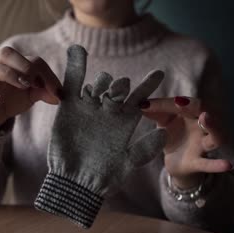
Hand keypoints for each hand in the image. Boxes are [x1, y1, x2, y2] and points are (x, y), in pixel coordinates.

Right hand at [0, 46, 61, 127]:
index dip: (46, 74)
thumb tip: (59, 95)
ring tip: (23, 86)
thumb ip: (46, 92)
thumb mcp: (33, 94)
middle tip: (35, 82)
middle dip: (24, 65)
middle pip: (6, 53)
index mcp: (15, 64)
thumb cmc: (14, 97)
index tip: (57, 91)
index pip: (33, 60)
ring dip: (8, 74)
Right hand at [34, 45, 166, 227]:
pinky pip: (73, 83)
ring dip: (103, 81)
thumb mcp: (127, 164)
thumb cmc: (104, 176)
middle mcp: (108, 111)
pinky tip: (77, 50)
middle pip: (118, 88)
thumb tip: (163, 134)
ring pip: (98, 84)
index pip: (139, 98)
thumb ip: (144, 150)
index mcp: (124, 121)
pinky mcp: (70, 107)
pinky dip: (75, 67)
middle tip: (121, 89)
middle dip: (121, 86)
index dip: (148, 85)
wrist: (74, 182)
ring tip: (103, 88)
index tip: (159, 72)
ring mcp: (89, 108)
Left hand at [141, 97, 231, 188]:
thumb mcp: (162, 123)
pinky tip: (228, 165)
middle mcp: (200, 127)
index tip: (145, 104)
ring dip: (211, 126)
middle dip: (192, 106)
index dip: (165, 103)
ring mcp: (202, 145)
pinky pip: (209, 164)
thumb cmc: (172, 136)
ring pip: (214, 136)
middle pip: (203, 112)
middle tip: (180, 102)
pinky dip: (218, 165)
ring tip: (205, 118)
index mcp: (191, 114)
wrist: (175, 163)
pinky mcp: (198, 163)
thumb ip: (155, 112)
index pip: (182, 103)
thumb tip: (140, 102)